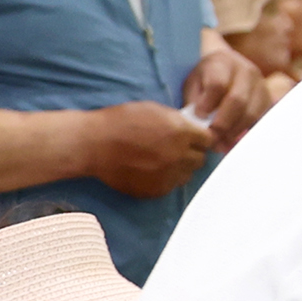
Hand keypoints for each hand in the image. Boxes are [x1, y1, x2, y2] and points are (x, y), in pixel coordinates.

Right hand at [80, 101, 213, 197]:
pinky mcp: (155, 190)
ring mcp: (168, 175)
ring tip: (162, 161)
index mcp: (181, 132)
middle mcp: (179, 155)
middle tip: (177, 151)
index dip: (200, 139)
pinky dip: (164, 180)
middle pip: (199, 159)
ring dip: (179, 168)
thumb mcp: (154, 110)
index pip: (208, 140)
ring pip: (186, 175)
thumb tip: (193, 129)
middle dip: (191, 154)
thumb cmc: (120, 121)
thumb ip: (178, 121)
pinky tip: (151, 171)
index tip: (194, 140)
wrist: (93, 144)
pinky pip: (170, 186)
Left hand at [182, 46, 270, 151]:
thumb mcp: (193, 84)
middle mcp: (245, 70)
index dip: (208, 103)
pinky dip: (247, 131)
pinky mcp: (268, 98)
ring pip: (252, 112)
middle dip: (223, 123)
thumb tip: (200, 126)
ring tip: (221, 142)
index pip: (218, 84)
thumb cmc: (205, 78)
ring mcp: (260, 84)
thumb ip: (195, 102)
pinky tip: (233, 137)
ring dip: (235, 131)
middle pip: (238, 100)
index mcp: (222, 62)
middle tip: (211, 136)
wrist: (226, 68)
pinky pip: (260, 118)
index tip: (199, 115)